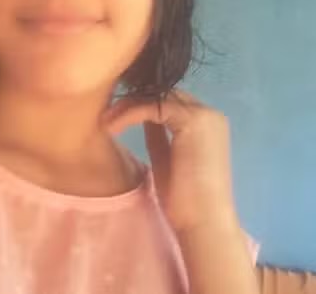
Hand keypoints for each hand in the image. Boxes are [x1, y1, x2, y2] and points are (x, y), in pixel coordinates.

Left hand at [101, 89, 238, 233]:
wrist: (203, 221)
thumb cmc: (185, 200)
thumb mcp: (166, 160)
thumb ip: (158, 136)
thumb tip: (141, 119)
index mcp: (206, 124)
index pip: (170, 101)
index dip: (141, 104)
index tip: (113, 114)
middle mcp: (209, 114)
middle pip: (164, 93)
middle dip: (133, 99)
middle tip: (106, 113)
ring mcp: (204, 115)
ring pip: (157, 96)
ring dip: (127, 105)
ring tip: (105, 121)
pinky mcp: (193, 121)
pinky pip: (154, 106)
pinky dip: (129, 114)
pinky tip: (112, 128)